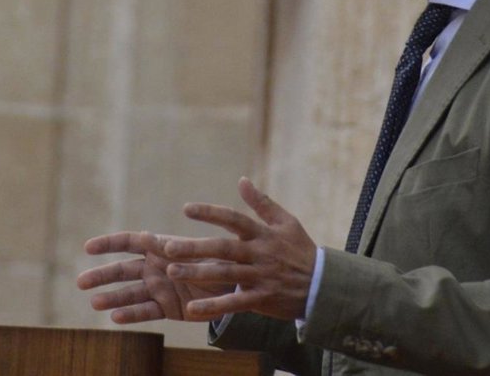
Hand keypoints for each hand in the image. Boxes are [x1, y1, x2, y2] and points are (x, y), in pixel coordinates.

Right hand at [77, 230, 233, 323]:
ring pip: (130, 293)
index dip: (108, 243)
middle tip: (80, 282)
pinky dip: (131, 315)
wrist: (238, 283)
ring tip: (94, 303)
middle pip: (123, 270)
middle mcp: (155, 267)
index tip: (88, 247)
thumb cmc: (221, 258)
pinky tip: (114, 318)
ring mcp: (159, 288)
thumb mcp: (201, 248)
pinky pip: (146, 311)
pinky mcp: (168, 308)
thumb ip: (177, 246)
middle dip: (102, 274)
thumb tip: (150, 238)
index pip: (129, 242)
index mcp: (161, 247)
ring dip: (112, 297)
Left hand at [162, 177, 316, 321]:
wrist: (323, 285)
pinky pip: (234, 304)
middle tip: (167, 247)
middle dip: (195, 247)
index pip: (234, 219)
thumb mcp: (286, 222)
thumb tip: (241, 181)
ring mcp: (260, 277)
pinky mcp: (261, 300)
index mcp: (263, 233)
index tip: (186, 209)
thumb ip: (262, 203)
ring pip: (225, 275)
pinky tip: (192, 309)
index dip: (211, 213)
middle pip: (223, 248)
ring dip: (197, 273)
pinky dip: (214, 308)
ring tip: (171, 271)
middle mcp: (259, 254)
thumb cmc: (301, 250)